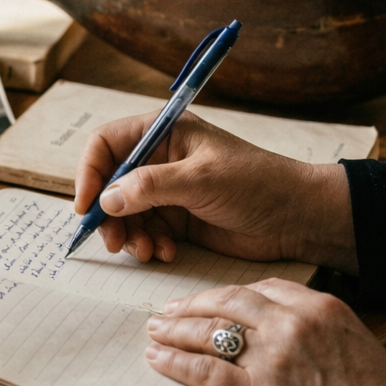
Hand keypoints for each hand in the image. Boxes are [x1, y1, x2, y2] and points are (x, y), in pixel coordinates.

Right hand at [73, 112, 357, 270]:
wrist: (298, 218)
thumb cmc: (257, 184)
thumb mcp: (201, 179)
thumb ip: (150, 186)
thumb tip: (106, 200)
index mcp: (162, 133)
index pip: (106, 144)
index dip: (89, 173)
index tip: (86, 206)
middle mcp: (158, 159)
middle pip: (109, 183)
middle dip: (108, 214)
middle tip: (114, 242)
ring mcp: (166, 190)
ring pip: (124, 213)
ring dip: (129, 234)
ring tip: (146, 251)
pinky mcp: (176, 218)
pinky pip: (144, 231)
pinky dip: (148, 244)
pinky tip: (165, 252)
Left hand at [146, 279, 385, 385]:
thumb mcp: (359, 349)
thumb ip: (322, 335)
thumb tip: (292, 341)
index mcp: (322, 308)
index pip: (263, 288)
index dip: (230, 295)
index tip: (213, 300)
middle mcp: (293, 323)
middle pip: (228, 302)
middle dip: (194, 305)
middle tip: (171, 310)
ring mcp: (272, 356)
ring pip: (208, 331)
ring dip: (176, 330)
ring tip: (156, 331)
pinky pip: (203, 370)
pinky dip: (175, 363)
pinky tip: (157, 359)